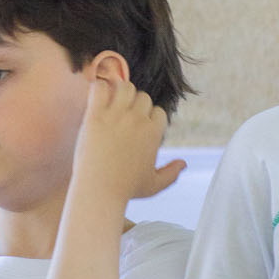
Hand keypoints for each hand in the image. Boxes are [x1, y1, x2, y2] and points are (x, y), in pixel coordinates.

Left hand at [74, 74, 184, 206]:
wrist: (98, 190)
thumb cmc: (126, 189)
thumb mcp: (154, 185)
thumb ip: (171, 173)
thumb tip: (184, 163)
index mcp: (153, 132)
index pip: (158, 111)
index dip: (149, 118)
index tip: (138, 129)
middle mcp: (137, 120)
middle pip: (143, 97)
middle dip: (135, 106)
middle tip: (123, 119)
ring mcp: (116, 116)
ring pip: (125, 87)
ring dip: (119, 93)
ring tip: (111, 107)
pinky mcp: (95, 116)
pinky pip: (99, 87)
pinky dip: (99, 89)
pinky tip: (96, 103)